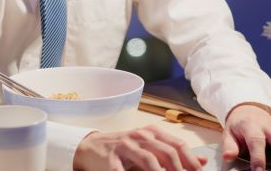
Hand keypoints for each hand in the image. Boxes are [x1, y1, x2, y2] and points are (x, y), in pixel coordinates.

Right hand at [73, 125, 206, 170]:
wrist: (92, 146)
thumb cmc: (124, 148)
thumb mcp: (149, 147)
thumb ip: (174, 153)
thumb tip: (202, 162)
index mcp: (152, 133)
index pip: (178, 145)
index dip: (191, 162)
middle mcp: (140, 136)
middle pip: (167, 152)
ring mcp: (125, 146)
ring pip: (149, 160)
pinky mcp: (111, 158)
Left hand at [222, 103, 270, 170]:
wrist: (249, 112)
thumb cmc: (238, 126)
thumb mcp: (229, 134)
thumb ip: (229, 147)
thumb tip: (227, 157)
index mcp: (250, 125)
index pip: (256, 141)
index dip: (258, 158)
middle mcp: (266, 126)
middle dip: (270, 158)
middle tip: (265, 168)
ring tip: (266, 162)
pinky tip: (268, 157)